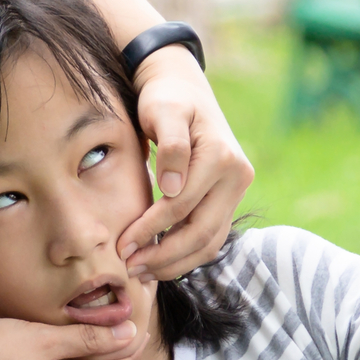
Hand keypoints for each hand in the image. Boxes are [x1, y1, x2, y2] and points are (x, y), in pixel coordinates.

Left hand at [119, 49, 254, 279]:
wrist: (184, 88)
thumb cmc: (167, 98)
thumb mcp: (163, 110)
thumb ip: (170, 145)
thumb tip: (172, 188)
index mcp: (222, 156)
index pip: (183, 206)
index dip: (151, 229)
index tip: (122, 245)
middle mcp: (237, 176)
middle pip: (202, 232)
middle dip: (164, 256)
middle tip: (130, 268)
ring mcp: (236, 190)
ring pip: (211, 242)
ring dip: (176, 263)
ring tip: (142, 271)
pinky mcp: (228, 199)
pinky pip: (211, 237)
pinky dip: (186, 255)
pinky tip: (158, 262)